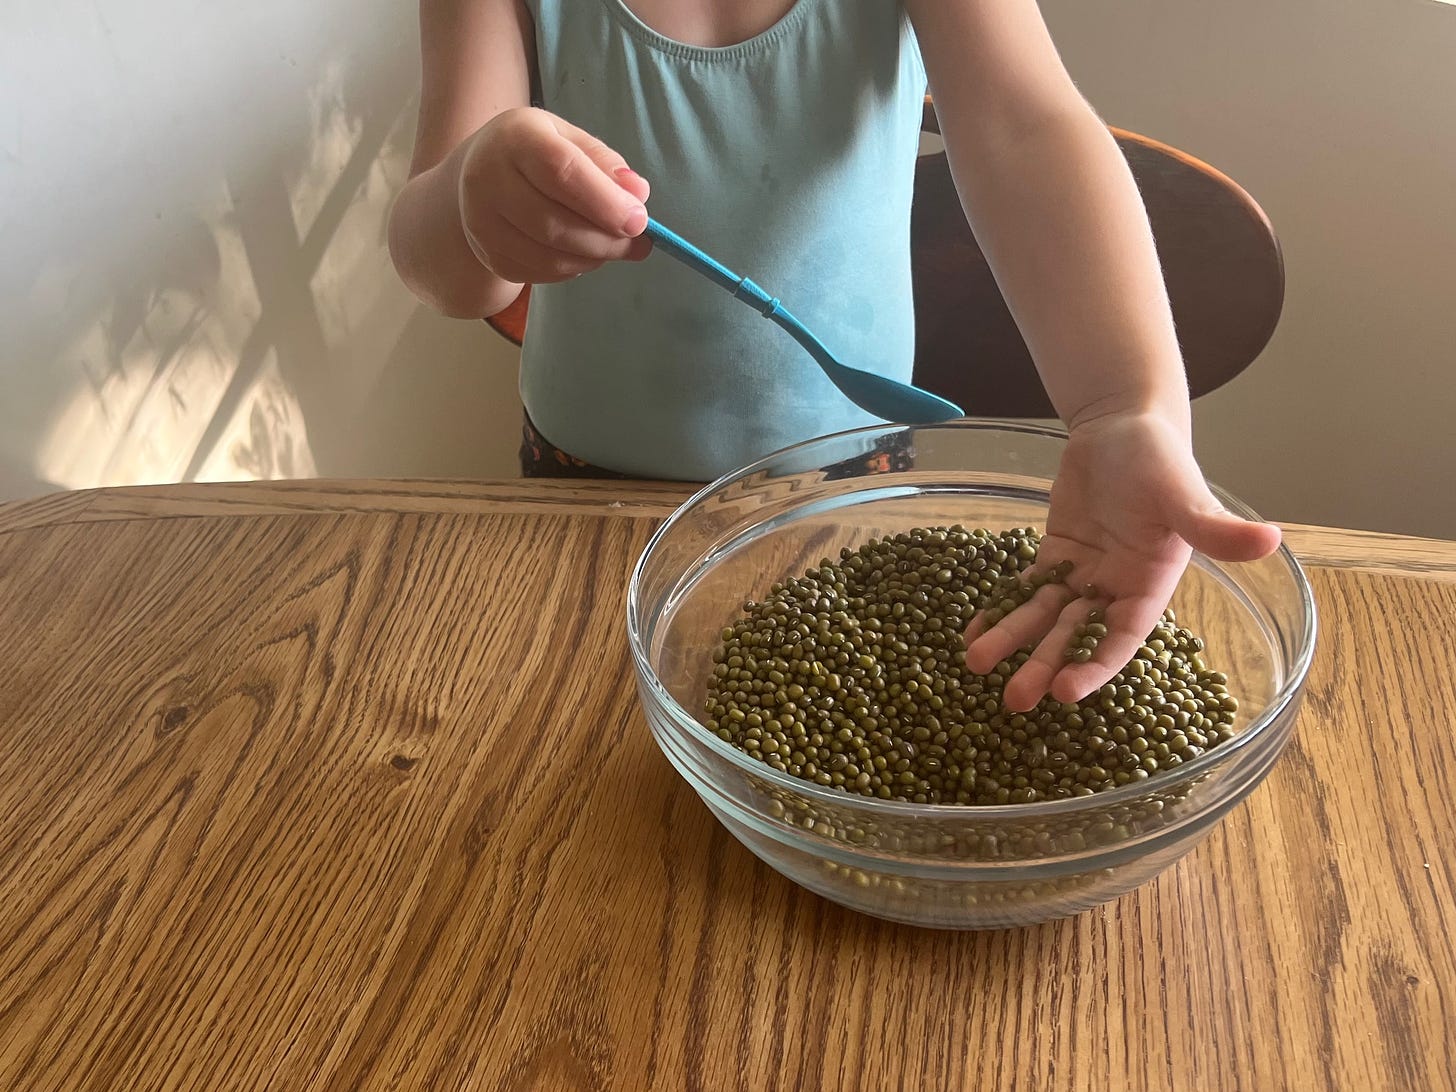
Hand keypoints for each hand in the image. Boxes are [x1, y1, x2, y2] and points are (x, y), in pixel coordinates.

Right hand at [457, 107, 651, 284]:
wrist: (481, 173)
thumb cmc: (535, 153)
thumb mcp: (570, 140)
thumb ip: (605, 163)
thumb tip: (638, 195)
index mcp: (516, 138)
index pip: (562, 171)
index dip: (605, 202)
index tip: (638, 222)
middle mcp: (487, 179)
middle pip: (554, 224)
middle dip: (605, 240)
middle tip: (637, 244)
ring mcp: (481, 222)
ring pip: (548, 257)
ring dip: (593, 259)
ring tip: (614, 247)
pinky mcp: (487, 255)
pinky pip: (539, 274)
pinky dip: (572, 269)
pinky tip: (583, 254)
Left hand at [963, 410, 1281, 711]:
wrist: (1123, 424)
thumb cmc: (1159, 457)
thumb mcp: (1183, 491)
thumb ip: (1215, 526)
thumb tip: (1272, 540)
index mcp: (1152, 584)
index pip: (1124, 637)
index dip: (1097, 665)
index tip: (1065, 691)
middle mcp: (1117, 589)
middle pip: (1077, 637)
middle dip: (1045, 665)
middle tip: (1014, 700)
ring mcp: (1084, 575)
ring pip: (1045, 618)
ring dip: (1014, 641)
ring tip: (976, 664)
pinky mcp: (1055, 556)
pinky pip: (1025, 591)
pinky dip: (1000, 609)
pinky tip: (972, 633)